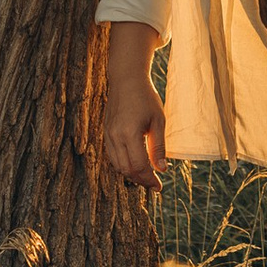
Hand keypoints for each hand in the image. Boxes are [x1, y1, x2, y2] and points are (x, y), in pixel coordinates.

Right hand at [98, 22, 166, 186]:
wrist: (126, 79)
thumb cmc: (146, 98)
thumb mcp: (158, 121)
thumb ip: (158, 147)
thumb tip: (161, 170)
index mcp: (129, 133)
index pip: (139, 166)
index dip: (150, 179)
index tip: (159, 187)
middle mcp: (115, 137)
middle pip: (127, 169)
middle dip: (141, 180)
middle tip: (154, 184)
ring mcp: (108, 135)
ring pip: (117, 165)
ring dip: (131, 174)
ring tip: (146, 176)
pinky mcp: (105, 133)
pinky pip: (112, 156)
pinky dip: (123, 165)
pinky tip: (135, 164)